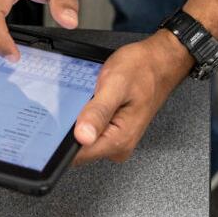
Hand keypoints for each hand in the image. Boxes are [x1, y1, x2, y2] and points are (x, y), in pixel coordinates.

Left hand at [72, 30, 194, 164]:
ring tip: (89, 97)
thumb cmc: (141, 69)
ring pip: (84, 139)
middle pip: (79, 149)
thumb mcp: (115, 85)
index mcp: (119, 140)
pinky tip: (93, 101)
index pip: (78, 155)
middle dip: (70, 128)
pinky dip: (87, 117)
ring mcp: (118, 140)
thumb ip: (98, 112)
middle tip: (78, 100)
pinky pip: (92, 131)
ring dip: (78, 121)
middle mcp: (120, 146)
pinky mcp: (116, 132)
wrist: (160, 61)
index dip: (62, 140)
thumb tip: (82, 136)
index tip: (57, 121)